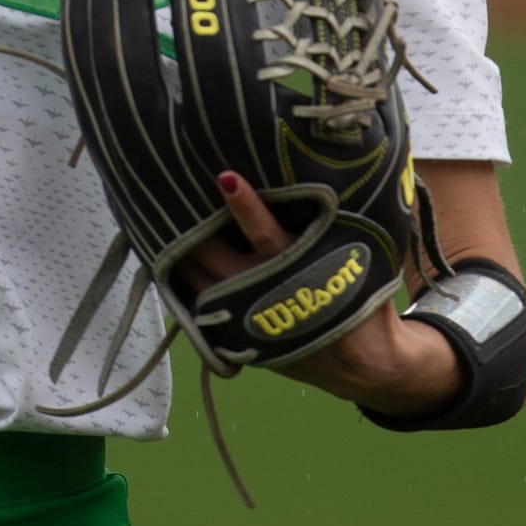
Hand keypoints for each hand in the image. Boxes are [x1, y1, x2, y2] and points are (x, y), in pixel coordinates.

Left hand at [180, 171, 465, 418]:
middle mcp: (267, 295)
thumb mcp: (360, 254)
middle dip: (196, 228)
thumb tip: (342, 162)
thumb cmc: (362, 296)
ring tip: (161, 220)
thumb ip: (344, 216)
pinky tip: (169, 262)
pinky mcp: (237, 340)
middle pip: (218, 258)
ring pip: (200, 283)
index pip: (266, 234)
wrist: (364, 363)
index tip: (226, 176)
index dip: (245, 205)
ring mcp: (247, 321)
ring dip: (182, 255)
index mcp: (300, 271)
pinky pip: (199, 308)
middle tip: (174, 191)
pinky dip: (185, 284)